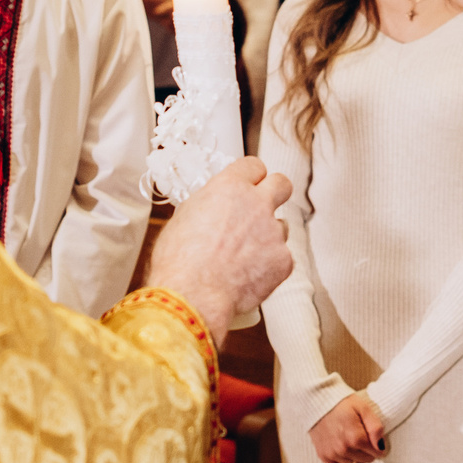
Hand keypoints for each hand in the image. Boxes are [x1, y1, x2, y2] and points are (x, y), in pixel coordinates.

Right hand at [145, 158, 291, 344]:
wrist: (192, 296)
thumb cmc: (179, 261)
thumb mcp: (183, 218)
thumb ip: (208, 205)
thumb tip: (213, 208)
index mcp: (230, 187)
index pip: (253, 166)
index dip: (251, 177)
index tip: (249, 184)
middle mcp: (257, 204)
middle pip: (281, 184)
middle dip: (275, 192)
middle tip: (264, 206)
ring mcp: (274, 232)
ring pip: (281, 226)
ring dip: (268, 236)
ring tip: (242, 257)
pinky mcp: (284, 260)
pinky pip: (281, 257)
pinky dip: (268, 266)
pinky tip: (247, 276)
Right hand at [310, 393, 385, 462]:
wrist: (318, 401)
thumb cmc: (342, 403)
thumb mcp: (363, 408)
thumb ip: (375, 427)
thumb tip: (381, 446)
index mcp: (356, 437)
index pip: (377, 452)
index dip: (380, 447)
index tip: (377, 441)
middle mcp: (344, 448)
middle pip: (367, 460)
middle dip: (370, 452)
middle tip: (367, 442)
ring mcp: (333, 454)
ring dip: (359, 459)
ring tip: (358, 448)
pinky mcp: (323, 456)